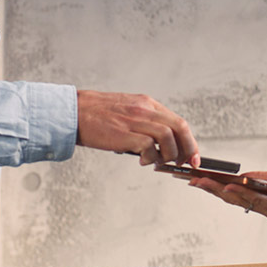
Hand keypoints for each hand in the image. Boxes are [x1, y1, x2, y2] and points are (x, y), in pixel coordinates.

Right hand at [76, 90, 198, 165]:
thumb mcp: (127, 110)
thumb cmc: (97, 115)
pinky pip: (149, 146)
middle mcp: (144, 109)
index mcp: (147, 104)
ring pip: (168, 136)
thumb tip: (160, 144)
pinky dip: (150, 157)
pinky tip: (142, 160)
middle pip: (179, 127)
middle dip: (187, 148)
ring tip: (158, 162)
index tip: (193, 156)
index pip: (178, 122)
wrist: (73, 112)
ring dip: (168, 154)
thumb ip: (144, 122)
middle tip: (184, 162)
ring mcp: (135, 120)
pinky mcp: (124, 133)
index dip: (190, 141)